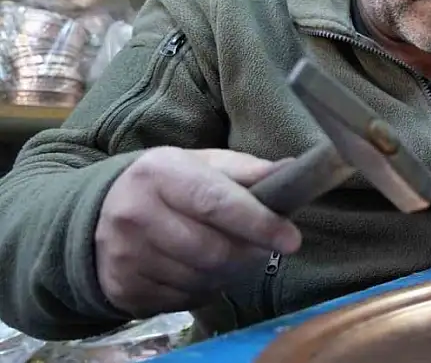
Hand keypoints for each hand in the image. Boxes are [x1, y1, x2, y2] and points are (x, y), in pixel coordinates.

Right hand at [95, 148, 301, 316]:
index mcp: (160, 173)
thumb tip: (289, 171)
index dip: (258, 223)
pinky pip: (184, 300)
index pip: (216, 203)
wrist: (105, 210)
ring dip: (230, 274)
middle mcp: (135, 213)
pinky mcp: (122, 287)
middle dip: (250, 255)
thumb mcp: (205, 164)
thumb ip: (247, 170)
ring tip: (231, 256)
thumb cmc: (172, 184)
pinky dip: (205, 290)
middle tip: (264, 249)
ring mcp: (125, 255)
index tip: (292, 239)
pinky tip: (203, 270)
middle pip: (213, 251)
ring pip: (201, 279)